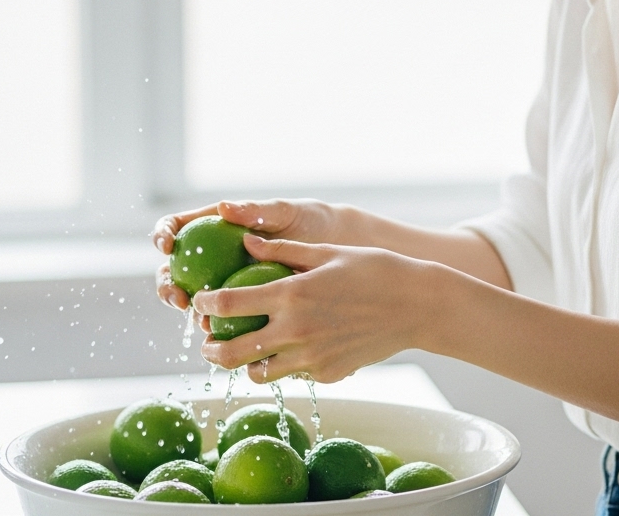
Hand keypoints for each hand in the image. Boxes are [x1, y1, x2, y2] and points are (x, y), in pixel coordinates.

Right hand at [150, 199, 355, 320]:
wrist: (338, 251)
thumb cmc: (312, 223)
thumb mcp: (286, 213)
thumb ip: (255, 211)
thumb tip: (223, 208)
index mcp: (217, 227)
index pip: (179, 228)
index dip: (164, 235)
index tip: (167, 245)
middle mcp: (215, 256)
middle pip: (176, 270)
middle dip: (167, 284)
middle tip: (176, 294)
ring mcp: (227, 283)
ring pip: (195, 298)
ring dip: (189, 310)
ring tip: (196, 316)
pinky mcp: (244, 307)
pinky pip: (223, 318)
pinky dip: (217, 327)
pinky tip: (220, 335)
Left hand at [191, 234, 447, 382]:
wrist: (417, 305)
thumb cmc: (375, 269)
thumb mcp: (328, 252)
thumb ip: (282, 251)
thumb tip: (246, 242)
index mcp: (291, 294)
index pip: (229, 304)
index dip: (205, 303)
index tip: (200, 301)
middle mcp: (296, 331)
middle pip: (232, 352)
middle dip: (211, 347)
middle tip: (208, 339)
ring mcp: (311, 358)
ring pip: (258, 373)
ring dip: (244, 363)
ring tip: (244, 351)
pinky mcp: (327, 374)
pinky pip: (293, 374)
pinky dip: (284, 365)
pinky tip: (289, 350)